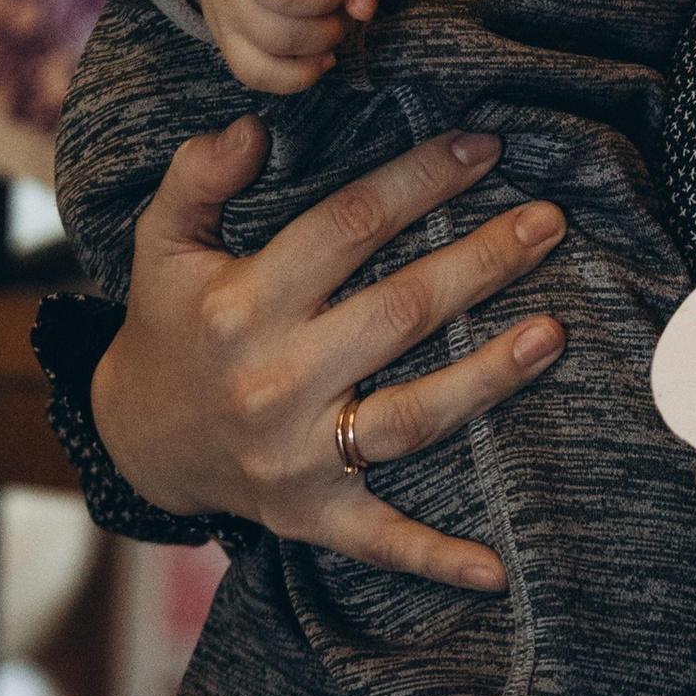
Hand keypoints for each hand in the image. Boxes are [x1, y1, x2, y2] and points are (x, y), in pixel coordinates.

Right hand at [91, 114, 568, 587]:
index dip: (419, 180)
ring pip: (411, 416)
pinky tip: (498, 569)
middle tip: (550, 220)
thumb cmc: (173, 321)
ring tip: (556, 332)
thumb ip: (198, 177)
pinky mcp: (310, 515)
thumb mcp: (163, 241)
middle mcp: (272, 381)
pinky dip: (436, 558)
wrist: (138, 438)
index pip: (348, 226)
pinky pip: (379, 538)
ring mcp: (295, 456)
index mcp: (241, 305)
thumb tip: (254, 126)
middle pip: (399, 313)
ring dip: (489, 375)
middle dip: (481, 262)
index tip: (482, 147)